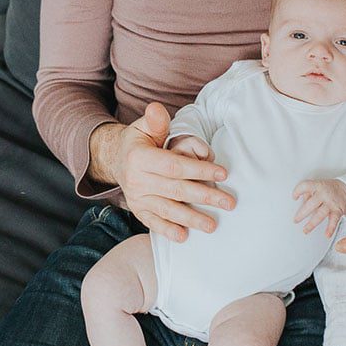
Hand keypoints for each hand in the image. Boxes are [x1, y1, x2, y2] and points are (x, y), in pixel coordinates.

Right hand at [102, 103, 235, 242]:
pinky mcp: (138, 210)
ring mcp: (137, 197)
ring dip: (191, 218)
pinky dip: (167, 231)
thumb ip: (155, 120)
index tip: (223, 173)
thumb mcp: (144, 127)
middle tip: (229, 203)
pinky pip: (153, 222)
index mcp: (140, 157)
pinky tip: (183, 237)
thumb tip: (157, 108)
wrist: (115, 160)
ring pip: (167, 209)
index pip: (174, 166)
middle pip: (176, 190)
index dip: (199, 169)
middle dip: (204, 196)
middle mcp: (136, 180)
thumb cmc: (139, 141)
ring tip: (212, 225)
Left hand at [292, 179, 345, 236]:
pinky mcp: (337, 210)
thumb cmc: (328, 189)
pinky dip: (330, 228)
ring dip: (312, 224)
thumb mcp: (317, 185)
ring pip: (320, 214)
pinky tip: (327, 234)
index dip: (298, 191)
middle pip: (311, 203)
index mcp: (317, 186)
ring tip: (305, 230)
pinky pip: (334, 220)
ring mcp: (331, 203)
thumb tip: (300, 203)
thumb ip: (308, 193)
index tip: (294, 197)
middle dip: (302, 213)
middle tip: (295, 220)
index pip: (306, 186)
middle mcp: (324, 194)